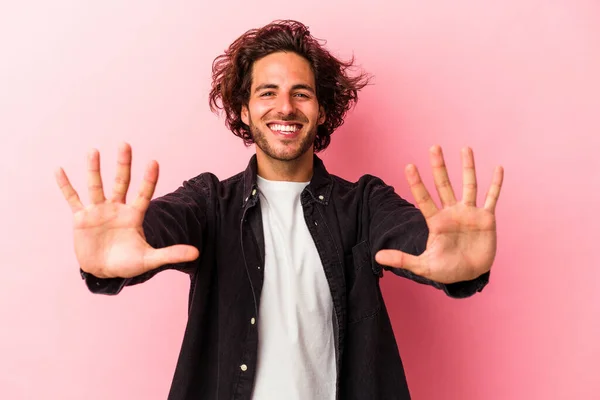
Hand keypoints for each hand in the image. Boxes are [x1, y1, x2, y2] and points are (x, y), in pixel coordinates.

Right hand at [55, 143, 198, 278]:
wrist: (103, 272)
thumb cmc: (127, 263)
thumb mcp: (149, 259)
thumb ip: (171, 254)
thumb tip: (196, 253)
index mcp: (134, 215)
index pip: (144, 194)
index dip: (149, 179)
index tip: (154, 162)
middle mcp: (117, 208)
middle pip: (121, 183)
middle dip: (123, 165)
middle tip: (125, 144)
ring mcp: (98, 211)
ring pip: (96, 186)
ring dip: (94, 170)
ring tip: (93, 151)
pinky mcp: (82, 218)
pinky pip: (72, 199)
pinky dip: (65, 186)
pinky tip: (59, 170)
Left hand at [375, 145, 503, 283]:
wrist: (470, 276)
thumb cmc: (446, 270)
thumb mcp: (423, 266)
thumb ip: (402, 259)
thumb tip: (377, 256)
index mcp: (436, 222)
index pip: (423, 199)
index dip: (416, 183)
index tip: (409, 166)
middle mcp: (451, 213)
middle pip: (444, 185)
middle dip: (439, 167)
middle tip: (434, 147)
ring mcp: (469, 213)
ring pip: (469, 185)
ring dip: (467, 167)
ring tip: (465, 148)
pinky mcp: (486, 219)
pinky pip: (492, 198)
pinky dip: (496, 184)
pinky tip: (498, 168)